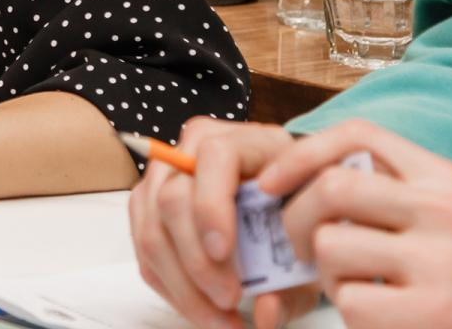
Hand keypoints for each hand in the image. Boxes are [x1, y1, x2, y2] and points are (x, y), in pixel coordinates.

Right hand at [128, 116, 313, 328]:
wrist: (282, 203)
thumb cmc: (297, 216)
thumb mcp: (307, 243)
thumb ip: (293, 282)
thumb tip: (263, 312)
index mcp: (244, 140)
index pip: (213, 157)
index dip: (212, 204)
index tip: (225, 253)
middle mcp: (194, 148)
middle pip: (172, 197)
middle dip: (196, 259)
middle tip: (229, 299)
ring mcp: (165, 175)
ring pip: (150, 228)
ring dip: (181, 282)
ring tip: (218, 316)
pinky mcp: (148, 204)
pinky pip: (143, 247)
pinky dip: (169, 285)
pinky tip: (200, 307)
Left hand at [263, 120, 451, 328]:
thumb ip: (404, 186)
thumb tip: (318, 176)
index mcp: (446, 178)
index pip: (358, 135)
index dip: (300, 152)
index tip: (270, 180)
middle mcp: (443, 210)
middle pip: (330, 189)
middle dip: (296, 219)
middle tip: (300, 247)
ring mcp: (439, 262)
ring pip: (331, 247)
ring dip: (326, 274)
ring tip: (352, 286)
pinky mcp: (434, 313)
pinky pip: (352, 304)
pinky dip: (353, 314)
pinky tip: (379, 316)